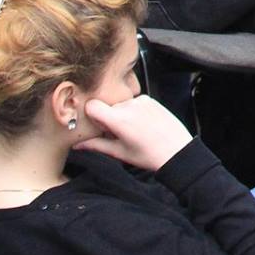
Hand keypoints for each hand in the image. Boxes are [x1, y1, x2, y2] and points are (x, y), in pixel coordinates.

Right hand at [79, 95, 193, 171]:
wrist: (177, 150)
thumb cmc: (149, 155)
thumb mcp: (119, 152)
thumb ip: (96, 146)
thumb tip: (77, 145)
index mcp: (119, 119)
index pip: (92, 105)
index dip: (91, 116)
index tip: (98, 127)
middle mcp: (130, 105)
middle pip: (106, 107)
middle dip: (108, 120)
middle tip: (118, 135)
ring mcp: (141, 100)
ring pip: (120, 105)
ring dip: (121, 116)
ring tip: (133, 131)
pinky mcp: (150, 99)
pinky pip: (133, 103)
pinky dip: (133, 112)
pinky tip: (142, 125)